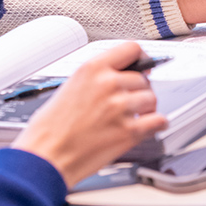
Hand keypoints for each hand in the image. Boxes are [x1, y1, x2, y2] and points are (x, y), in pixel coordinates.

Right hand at [12, 42, 167, 185]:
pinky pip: (158, 121)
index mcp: (92, 68)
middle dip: (139, 90)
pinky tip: (148, 127)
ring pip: (152, 99)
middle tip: (130, 102)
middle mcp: (108, 84)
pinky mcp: (128, 131)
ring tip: (135, 116)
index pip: (132, 49)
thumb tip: (117, 76)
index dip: (141, 59)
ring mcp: (120, 107)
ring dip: (146, 109)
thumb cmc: (50, 127)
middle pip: (143, 79)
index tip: (143, 66)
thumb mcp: (70, 87)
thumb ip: (96, 78)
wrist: (47, 155)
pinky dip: (156, 124)